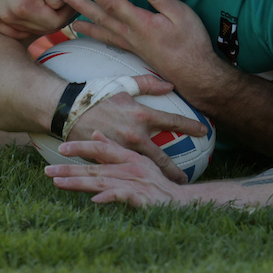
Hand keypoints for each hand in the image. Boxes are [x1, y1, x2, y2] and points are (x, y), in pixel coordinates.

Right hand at [0, 0, 72, 38]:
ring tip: (43, 3)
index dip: (66, 14)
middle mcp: (6, 16)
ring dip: (37, 20)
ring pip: (26, 30)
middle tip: (59, 3)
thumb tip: (59, 11)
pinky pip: (11, 29)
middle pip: (40, 29)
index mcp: (23, 7)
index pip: (54, 24)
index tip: (69, 2)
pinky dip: (22, 23)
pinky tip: (28, 9)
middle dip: (53, 17)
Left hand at [46, 132, 186, 206]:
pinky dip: (109, 197)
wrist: (182, 202)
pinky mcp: (141, 198)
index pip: (101, 150)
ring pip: (102, 181)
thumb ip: (114, 147)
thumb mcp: (137, 160)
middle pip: (95, 168)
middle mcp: (131, 167)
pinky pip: (122, 196)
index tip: (61, 148)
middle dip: (69, 170)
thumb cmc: (157, 183)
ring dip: (79, 183)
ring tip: (58, 184)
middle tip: (47, 172)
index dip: (81, 147)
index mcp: (130, 157)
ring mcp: (135, 183)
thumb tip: (95, 135)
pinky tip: (94, 200)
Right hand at [64, 74, 207, 184]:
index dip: (191, 126)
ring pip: (145, 169)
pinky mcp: (108, 158)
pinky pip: (124, 170)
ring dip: (156, 179)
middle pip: (162, 157)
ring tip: (167, 189)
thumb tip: (170, 84)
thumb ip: (148, 83)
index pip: (173, 121)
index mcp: (142, 114)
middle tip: (186, 180)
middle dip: (175, 171)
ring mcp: (122, 149)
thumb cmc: (96, 94)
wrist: (67, 109)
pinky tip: (141, 186)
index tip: (205, 132)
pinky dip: (134, 178)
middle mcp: (135, 134)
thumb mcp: (123, 85)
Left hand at [65, 0, 216, 86]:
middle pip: (103, 18)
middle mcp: (133, 36)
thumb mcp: (181, 14)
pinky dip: (101, 39)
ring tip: (72, 22)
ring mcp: (134, 46)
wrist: (195, 74)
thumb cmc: (191, 43)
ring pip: (105, 33)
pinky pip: (113, 43)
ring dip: (88, 26)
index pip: (114, 4)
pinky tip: (98, 38)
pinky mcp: (138, 53)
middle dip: (83, 6)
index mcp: (141, 23)